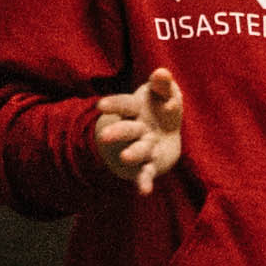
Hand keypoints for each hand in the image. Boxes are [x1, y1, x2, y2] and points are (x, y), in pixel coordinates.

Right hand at [90, 70, 187, 194]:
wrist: (165, 136)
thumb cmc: (160, 109)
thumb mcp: (162, 93)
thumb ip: (163, 84)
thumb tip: (162, 73)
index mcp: (135, 109)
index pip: (123, 104)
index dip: (114, 105)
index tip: (101, 106)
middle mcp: (136, 129)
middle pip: (126, 130)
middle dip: (117, 132)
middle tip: (105, 136)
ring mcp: (141, 148)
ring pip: (137, 151)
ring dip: (132, 154)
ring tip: (127, 158)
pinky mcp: (149, 165)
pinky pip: (145, 174)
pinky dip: (144, 183)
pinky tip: (144, 192)